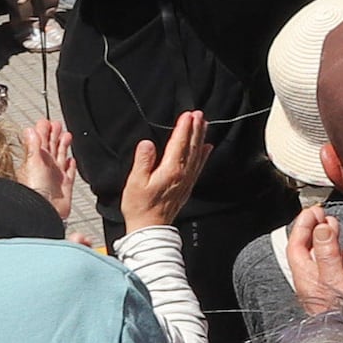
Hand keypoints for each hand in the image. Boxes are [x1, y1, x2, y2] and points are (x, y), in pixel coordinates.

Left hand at [15, 116, 85, 229]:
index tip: (46, 121)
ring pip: (60, 156)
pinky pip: (69, 173)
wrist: (46, 210)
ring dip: (63, 146)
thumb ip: (33, 146)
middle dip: (54, 135)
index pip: (40, 141)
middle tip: (57, 124)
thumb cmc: (36, 190)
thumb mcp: (33, 163)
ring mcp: (55, 176)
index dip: (43, 131)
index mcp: (37, 160)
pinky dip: (70, 166)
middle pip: (51, 147)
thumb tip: (29, 130)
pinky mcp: (65, 186)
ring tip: (67, 136)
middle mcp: (46, 167)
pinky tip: (71, 160)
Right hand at [119, 112, 208, 238]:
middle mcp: (182, 174)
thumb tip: (147, 144)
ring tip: (204, 125)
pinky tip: (206, 148)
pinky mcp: (186, 187)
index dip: (183, 128)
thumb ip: (143, 161)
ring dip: (200, 138)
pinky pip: (198, 166)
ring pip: (197, 154)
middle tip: (199, 114)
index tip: (188, 115)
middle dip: (195, 129)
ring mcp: (186, 181)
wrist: (151, 229)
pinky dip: (203, 155)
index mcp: (170, 171)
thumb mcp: (135, 182)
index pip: (179, 144)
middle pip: (192, 146)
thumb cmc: (140, 207)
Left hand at [282, 198, 342, 316]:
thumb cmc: (341, 314)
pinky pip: (338, 270)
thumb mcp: (334, 278)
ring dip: (329, 240)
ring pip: (324, 258)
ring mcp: (325, 287)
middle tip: (324, 215)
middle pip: (309, 249)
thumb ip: (327, 252)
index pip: (297, 244)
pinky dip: (342, 258)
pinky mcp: (339, 293)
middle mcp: (312, 281)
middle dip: (315, 229)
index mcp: (305, 276)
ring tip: (335, 227)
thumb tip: (321, 227)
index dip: (303, 225)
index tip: (313, 211)